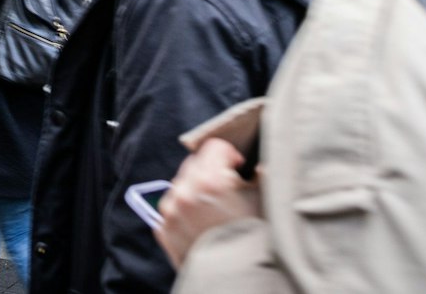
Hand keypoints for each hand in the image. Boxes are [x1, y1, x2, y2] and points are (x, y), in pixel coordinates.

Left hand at [155, 139, 262, 267]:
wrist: (235, 279)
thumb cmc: (252, 240)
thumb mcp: (263, 203)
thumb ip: (261, 175)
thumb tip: (259, 165)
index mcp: (209, 180)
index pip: (215, 146)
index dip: (230, 155)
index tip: (238, 168)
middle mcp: (184, 192)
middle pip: (195, 162)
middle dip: (211, 170)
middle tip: (228, 189)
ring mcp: (170, 211)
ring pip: (181, 184)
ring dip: (195, 188)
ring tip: (214, 208)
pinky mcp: (163, 228)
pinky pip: (172, 206)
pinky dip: (184, 209)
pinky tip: (202, 222)